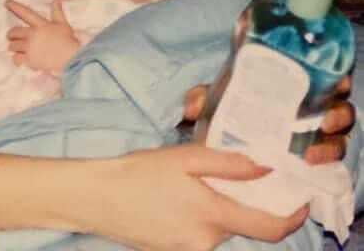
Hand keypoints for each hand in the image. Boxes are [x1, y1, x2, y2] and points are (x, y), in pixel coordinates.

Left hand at [6, 0, 79, 72]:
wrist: (70, 59)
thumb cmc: (68, 41)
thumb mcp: (63, 24)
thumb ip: (57, 11)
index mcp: (40, 25)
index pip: (26, 13)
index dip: (15, 7)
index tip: (6, 2)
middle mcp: (32, 35)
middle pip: (14, 32)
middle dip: (11, 34)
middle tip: (11, 36)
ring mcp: (30, 47)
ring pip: (13, 45)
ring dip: (13, 46)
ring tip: (16, 48)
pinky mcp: (29, 60)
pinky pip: (16, 58)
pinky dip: (16, 59)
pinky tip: (19, 60)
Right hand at [82, 144, 307, 250]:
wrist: (98, 197)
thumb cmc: (139, 172)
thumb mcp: (185, 157)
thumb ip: (228, 164)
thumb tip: (265, 169)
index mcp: (212, 216)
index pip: (268, 229)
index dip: (292, 218)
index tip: (301, 203)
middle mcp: (206, 243)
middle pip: (240, 225)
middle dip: (241, 202)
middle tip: (229, 174)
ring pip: (218, 230)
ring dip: (216, 208)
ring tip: (189, 182)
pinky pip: (199, 236)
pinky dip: (198, 217)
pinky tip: (174, 198)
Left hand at [183, 77, 354, 162]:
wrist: (222, 151)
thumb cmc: (227, 112)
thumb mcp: (214, 100)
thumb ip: (202, 97)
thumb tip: (190, 107)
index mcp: (294, 87)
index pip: (326, 80)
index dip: (338, 81)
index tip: (338, 82)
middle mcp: (310, 111)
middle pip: (339, 111)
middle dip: (339, 115)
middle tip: (326, 121)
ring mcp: (313, 138)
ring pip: (338, 140)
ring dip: (332, 146)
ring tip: (311, 154)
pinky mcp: (309, 163)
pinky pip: (328, 166)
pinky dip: (323, 167)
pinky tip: (310, 169)